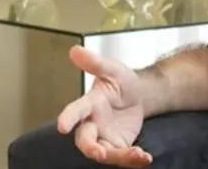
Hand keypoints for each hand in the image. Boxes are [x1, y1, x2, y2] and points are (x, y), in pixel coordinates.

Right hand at [56, 45, 151, 167]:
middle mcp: (92, 124)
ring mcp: (104, 137)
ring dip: (118, 156)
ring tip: (137, 155)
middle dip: (90, 148)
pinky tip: (144, 158)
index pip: (76, 111)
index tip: (62, 126)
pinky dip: (132, 159)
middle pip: (85, 140)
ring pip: (104, 152)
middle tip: (100, 153)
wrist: (139, 95)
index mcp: (89, 104)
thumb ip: (96, 63)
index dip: (68, 118)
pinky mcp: (117, 145)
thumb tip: (75, 50)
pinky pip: (121, 156)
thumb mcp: (113, 69)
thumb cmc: (121, 82)